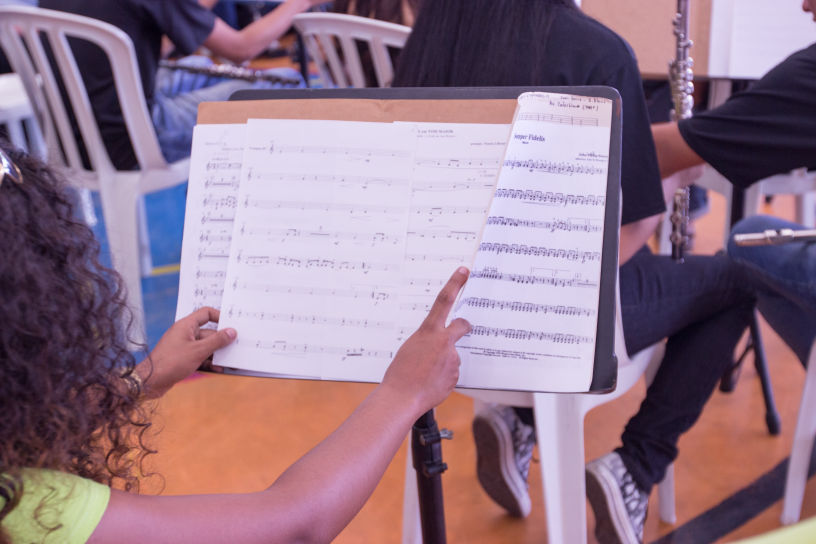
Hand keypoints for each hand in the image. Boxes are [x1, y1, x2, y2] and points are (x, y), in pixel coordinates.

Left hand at [137, 307, 236, 397]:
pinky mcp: (182, 359)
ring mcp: (184, 347)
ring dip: (217, 354)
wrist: (150, 382)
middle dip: (222, 341)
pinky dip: (209, 362)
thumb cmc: (171, 362)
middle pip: (209, 333)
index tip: (232, 325)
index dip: (220, 316)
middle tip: (237, 347)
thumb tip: (232, 332)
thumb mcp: (198, 351)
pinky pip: (200, 357)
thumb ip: (217, 341)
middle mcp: (185, 334)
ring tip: (231, 362)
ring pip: (205, 347)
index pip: (206, 313)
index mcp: (186, 325)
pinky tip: (219, 369)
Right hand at [380, 267, 471, 415]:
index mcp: (428, 331)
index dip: (455, 283)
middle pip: (462, 325)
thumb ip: (427, 342)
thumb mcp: (410, 349)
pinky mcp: (456, 374)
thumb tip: (438, 346)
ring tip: (426, 375)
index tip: (464, 271)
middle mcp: (443, 341)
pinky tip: (431, 383)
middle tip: (465, 326)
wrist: (402, 397)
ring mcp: (452, 358)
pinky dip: (443, 377)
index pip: (444, 301)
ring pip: (453, 356)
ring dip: (444, 363)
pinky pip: (451, 372)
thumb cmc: (401, 374)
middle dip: (464, 326)